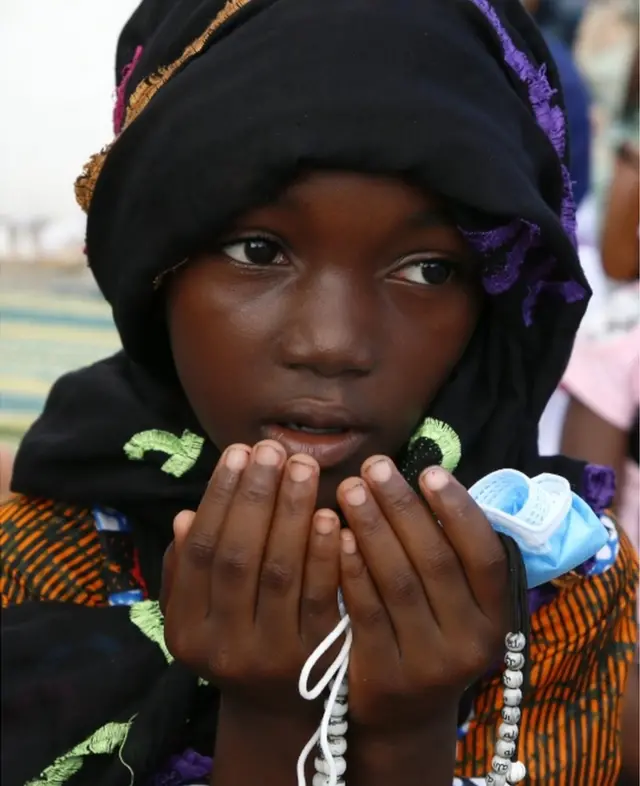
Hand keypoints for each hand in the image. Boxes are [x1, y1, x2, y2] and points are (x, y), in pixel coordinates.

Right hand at [163, 440, 341, 717]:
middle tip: (273, 448)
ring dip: (292, 513)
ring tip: (302, 467)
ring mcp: (270, 656)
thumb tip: (186, 517)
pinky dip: (324, 554)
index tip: (239, 452)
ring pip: (280, 572)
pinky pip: (320, 598)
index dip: (220, 498)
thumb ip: (187, 572)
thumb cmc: (236, 645)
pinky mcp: (315, 660)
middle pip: (239, 557)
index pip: (202, 552)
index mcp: (186, 630)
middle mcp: (221, 646)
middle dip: (256, 496)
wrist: (277, 713)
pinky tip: (330, 515)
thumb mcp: (197, 618)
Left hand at [337, 457, 509, 734]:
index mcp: (497, 615)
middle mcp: (472, 643)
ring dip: (372, 528)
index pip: (485, 555)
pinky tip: (336, 535)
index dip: (459, 510)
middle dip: (402, 507)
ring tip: (350, 488)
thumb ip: (450, 551)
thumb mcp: (458, 602)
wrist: (406, 715)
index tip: (429, 471)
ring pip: (398, 582)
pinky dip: (351, 570)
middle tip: (374, 466)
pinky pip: (366, 611)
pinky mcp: (386, 677)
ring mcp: (429, 665)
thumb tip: (426, 481)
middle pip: (435, 562)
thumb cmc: (431, 631)